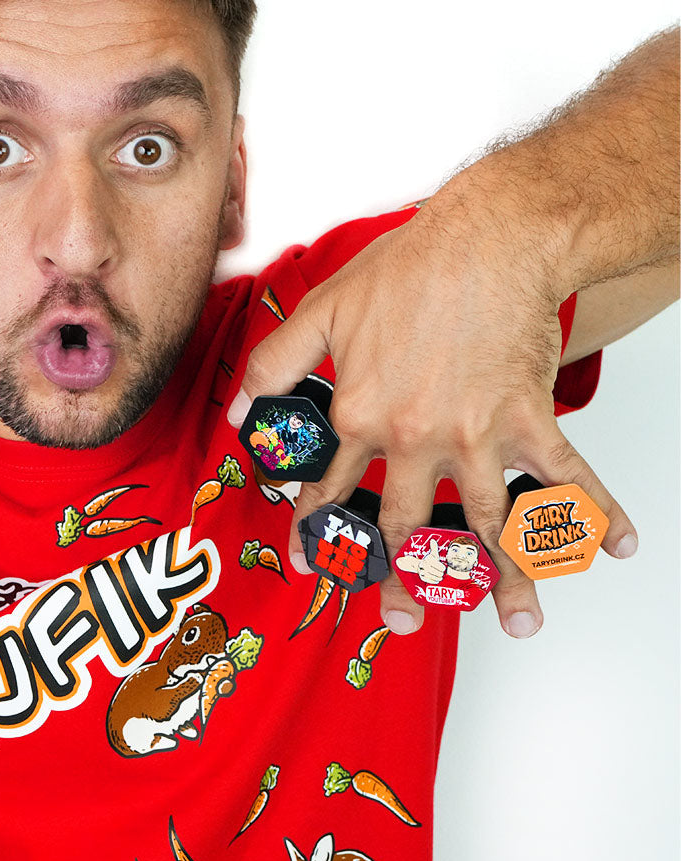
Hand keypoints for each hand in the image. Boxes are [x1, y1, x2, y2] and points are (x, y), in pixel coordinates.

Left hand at [227, 190, 636, 637]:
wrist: (487, 238)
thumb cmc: (407, 270)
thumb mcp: (318, 313)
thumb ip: (274, 367)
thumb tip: (239, 411)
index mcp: (358, 415)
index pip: (330, 490)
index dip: (317, 530)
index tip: (313, 564)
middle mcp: (413, 438)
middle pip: (405, 525)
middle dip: (401, 580)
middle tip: (400, 621)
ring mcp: (474, 436)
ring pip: (487, 524)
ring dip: (506, 579)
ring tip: (518, 622)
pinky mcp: (528, 420)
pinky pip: (567, 478)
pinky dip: (597, 512)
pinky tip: (621, 545)